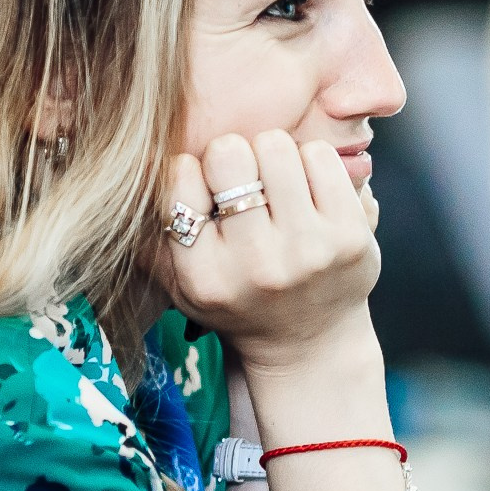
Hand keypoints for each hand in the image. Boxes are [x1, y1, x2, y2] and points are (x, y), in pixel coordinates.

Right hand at [158, 130, 381, 374]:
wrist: (310, 344)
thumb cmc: (238, 300)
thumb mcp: (181, 283)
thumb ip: (150, 231)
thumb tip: (138, 160)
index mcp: (205, 277)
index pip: (179, 176)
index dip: (189, 172)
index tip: (204, 193)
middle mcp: (257, 265)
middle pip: (229, 152)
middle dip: (231, 157)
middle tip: (243, 183)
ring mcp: (309, 250)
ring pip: (276, 146)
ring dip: (272, 156)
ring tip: (275, 186)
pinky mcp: (351, 236)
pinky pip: (320, 156)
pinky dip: (310, 162)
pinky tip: (306, 191)